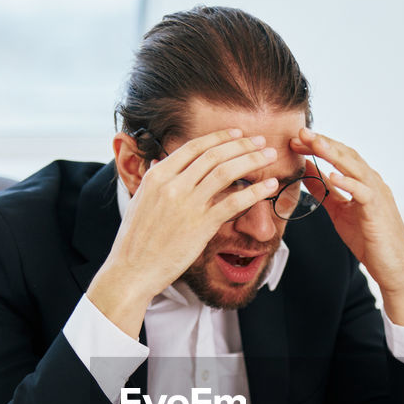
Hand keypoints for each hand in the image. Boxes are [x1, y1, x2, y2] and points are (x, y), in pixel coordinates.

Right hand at [88, 129, 279, 337]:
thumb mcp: (141, 200)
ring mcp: (187, 204)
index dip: (219, 137)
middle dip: (242, 145)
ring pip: (226, 172)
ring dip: (252, 160)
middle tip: (260, 141)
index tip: (237, 134)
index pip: (194, 147)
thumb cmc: (136, 240)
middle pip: (214, 155)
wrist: (133, 270)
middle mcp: (172, 185)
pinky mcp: (201, 225)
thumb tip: (161, 164)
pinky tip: (269, 186)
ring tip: (270, 156)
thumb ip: (156, 181)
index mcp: (157, 176)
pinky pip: (234, 202)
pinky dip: (255, 191)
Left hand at [290, 128, 403, 325]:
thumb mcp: (339, 212)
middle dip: (323, 143)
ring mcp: (377, 194)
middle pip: (346, 155)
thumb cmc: (369, 240)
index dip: (318, 146)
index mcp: (362, 181)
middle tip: (301, 132)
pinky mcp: (378, 211)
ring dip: (333, 154)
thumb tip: (306, 172)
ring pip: (355, 168)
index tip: (295, 140)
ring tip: (315, 143)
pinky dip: (348, 182)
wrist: (394, 266)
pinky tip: (332, 175)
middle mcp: (372, 182)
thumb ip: (324, 192)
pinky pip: (363, 192)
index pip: (338, 157)